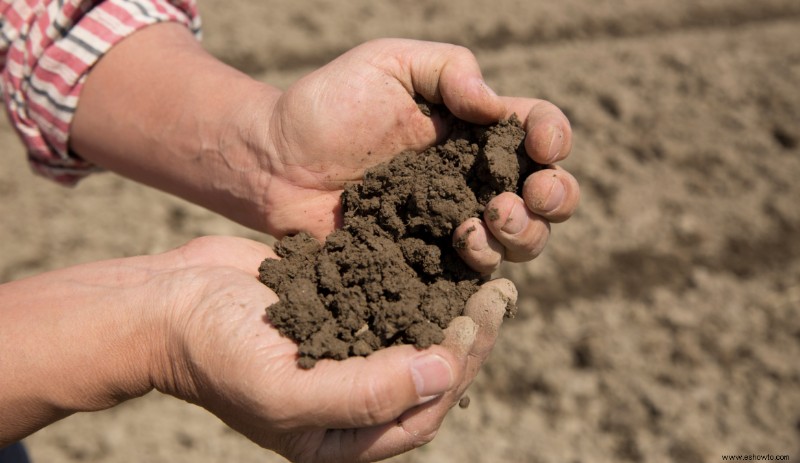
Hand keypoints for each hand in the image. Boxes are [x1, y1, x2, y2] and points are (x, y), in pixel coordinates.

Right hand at [152, 236, 515, 462]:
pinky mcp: (338, 307)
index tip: (477, 320)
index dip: (458, 369)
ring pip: (415, 332)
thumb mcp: (287, 391)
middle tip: (498, 293)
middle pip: (428, 372)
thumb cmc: (217, 355)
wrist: (168, 303)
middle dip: (466, 336)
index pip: (422, 412)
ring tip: (485, 272)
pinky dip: (416, 280)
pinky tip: (442, 253)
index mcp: (343, 436)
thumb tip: (444, 375)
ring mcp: (346, 348)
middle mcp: (352, 396)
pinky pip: (387, 298)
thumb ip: (366, 393)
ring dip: (449, 305)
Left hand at [260, 38, 579, 273]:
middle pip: (546, 195)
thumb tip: (496, 106)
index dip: (553, 138)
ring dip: (524, 233)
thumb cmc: (327, 105)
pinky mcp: (429, 260)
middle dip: (554, 196)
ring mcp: (454, 221)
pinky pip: (476, 270)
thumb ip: (449, 69)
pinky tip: (461, 243)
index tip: (540, 143)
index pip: (538, 131)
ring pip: (522, 239)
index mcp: (473, 128)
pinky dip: (484, 260)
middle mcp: (473, 177)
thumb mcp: (388, 63)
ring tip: (488, 219)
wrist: (275, 163)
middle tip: (528, 194)